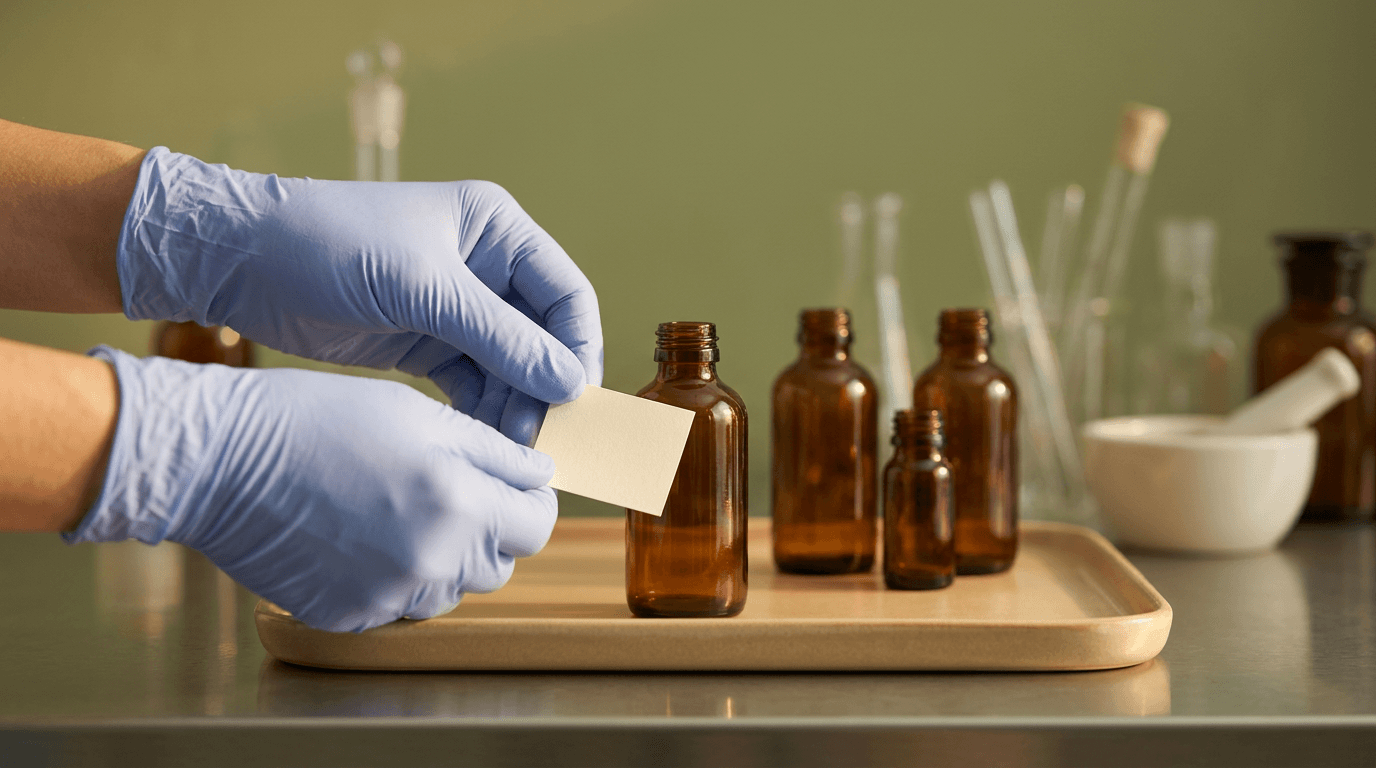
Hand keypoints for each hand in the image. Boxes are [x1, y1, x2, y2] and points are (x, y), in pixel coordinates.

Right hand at [69, 347, 557, 632]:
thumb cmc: (316, 421)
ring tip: (400, 508)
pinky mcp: (349, 615)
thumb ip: (493, 450)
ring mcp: (389, 596)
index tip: (513, 485)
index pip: (537, 525)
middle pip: (499, 562)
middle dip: (489, 528)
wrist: (218, 463)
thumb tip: (542, 474)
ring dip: (445, 555)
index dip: (530, 501)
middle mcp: (431, 561)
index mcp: (458, 503)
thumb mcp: (417, 413)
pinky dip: (397, 576)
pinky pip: (401, 604)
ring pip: (453, 589)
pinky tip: (362, 534)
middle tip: (452, 489)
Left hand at [117, 148, 601, 443]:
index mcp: (497, 230)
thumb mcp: (423, 288)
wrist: (242, 262)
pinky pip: (473, 384)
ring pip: (510, 367)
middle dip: (543, 387)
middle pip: (542, 337)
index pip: (566, 295)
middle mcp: (485, 267)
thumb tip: (569, 383)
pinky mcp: (425, 342)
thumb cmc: (331, 246)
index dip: (578, 349)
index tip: (575, 402)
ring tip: (508, 449)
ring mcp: (456, 308)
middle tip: (538, 439)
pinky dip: (482, 412)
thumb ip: (501, 337)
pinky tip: (480, 441)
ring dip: (514, 406)